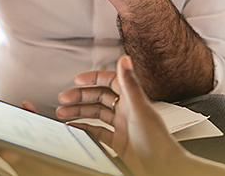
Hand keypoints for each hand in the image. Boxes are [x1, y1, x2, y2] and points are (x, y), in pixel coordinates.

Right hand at [57, 56, 195, 175]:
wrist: (162, 167)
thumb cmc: (157, 140)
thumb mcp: (139, 109)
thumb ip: (130, 84)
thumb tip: (125, 59)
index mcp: (132, 99)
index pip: (110, 81)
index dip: (94, 78)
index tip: (77, 79)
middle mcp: (127, 110)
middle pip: (99, 97)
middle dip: (80, 96)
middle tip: (63, 97)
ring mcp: (122, 126)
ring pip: (96, 114)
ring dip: (79, 111)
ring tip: (62, 112)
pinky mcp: (119, 142)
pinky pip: (98, 132)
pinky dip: (85, 129)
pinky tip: (74, 128)